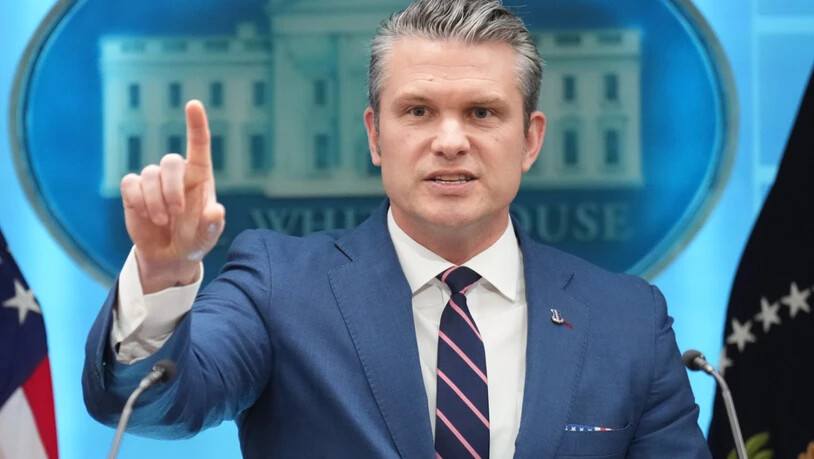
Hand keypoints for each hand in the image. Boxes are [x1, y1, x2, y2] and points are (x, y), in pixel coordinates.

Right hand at [120, 100, 224, 292]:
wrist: (169, 254)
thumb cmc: (194, 240)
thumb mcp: (207, 237)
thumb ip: (212, 225)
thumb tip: (216, 211)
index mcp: (200, 176)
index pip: (199, 144)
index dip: (196, 124)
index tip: (194, 104)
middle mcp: (177, 173)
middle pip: (170, 161)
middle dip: (171, 188)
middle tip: (176, 213)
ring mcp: (154, 180)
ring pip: (149, 175)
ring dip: (155, 202)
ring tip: (163, 221)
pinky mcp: (134, 189)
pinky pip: (130, 184)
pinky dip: (138, 202)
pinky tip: (146, 216)